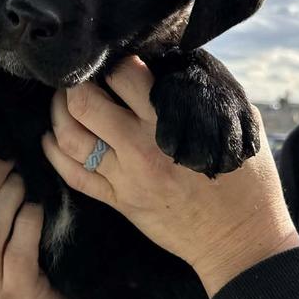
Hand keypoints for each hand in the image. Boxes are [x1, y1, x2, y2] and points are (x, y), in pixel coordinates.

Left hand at [42, 56, 298, 296]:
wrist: (240, 240)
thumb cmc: (246, 180)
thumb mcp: (237, 123)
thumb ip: (204, 91)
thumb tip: (178, 60)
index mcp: (169, 124)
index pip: (125, 75)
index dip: (116, 60)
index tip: (117, 58)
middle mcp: (140, 149)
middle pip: (84, 103)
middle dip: (75, 82)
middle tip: (80, 75)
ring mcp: (124, 178)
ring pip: (69, 137)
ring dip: (58, 113)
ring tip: (63, 100)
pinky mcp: (117, 202)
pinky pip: (72, 175)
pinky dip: (54, 151)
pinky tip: (52, 136)